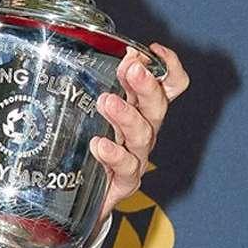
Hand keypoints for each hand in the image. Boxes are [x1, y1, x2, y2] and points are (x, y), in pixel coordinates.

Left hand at [90, 43, 190, 221]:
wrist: (78, 197)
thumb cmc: (86, 146)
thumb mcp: (89, 110)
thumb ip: (93, 84)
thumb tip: (83, 50)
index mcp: (140, 107)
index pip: (169, 85)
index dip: (169, 67)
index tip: (152, 50)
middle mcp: (144, 130)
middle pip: (158, 105)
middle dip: (146, 85)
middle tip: (131, 68)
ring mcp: (137, 156)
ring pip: (143, 134)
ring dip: (127, 115)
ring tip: (106, 102)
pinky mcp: (125, 182)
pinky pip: (127, 168)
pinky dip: (114, 155)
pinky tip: (98, 145)